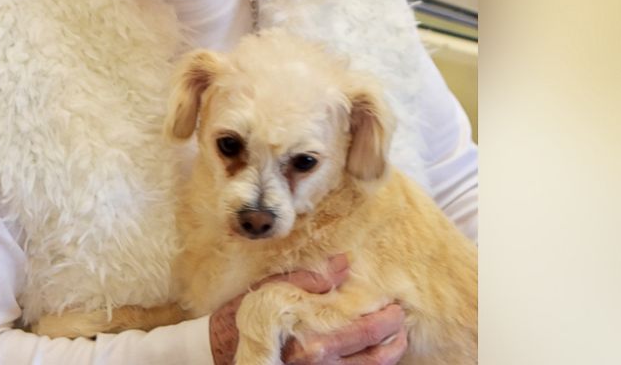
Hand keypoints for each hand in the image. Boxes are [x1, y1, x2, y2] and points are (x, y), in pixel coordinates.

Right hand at [208, 255, 407, 364]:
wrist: (219, 353)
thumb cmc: (247, 319)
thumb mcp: (273, 291)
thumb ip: (310, 279)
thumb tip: (344, 264)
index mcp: (313, 341)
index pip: (366, 331)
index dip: (387, 319)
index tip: (395, 304)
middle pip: (375, 357)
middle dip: (394, 338)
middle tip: (401, 320)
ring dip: (387, 356)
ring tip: (396, 339)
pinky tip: (371, 354)